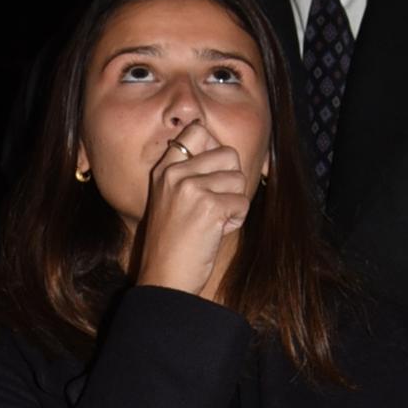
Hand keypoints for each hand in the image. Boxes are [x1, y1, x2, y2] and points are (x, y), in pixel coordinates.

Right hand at [135, 121, 249, 296]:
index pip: (197, 130)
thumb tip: (228, 153)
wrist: (164, 277)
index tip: (210, 174)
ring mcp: (191, 188)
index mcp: (164, 170)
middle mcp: (176, 174)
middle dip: (230, 181)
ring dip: (233, 203)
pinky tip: (215, 232)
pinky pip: (242, 203)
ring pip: (239, 180)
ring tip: (211, 222)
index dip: (214, 149)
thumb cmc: (172, 243)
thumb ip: (190, 173)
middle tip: (212, 206)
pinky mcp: (209, 207)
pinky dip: (236, 220)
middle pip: (228, 154)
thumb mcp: (170, 199)